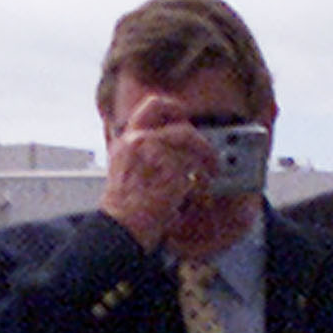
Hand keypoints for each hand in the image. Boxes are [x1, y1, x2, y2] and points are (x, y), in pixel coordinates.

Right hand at [97, 91, 220, 251]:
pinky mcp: (170, 169)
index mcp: (127, 140)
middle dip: (197, 135)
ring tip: (210, 172)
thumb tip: (175, 150)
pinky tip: (202, 187)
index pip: (152, 105)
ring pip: (191, 142)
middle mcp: (139, 140)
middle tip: (206, 148)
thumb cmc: (125, 208)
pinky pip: (196, 165)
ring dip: (206, 157)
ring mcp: (155, 152)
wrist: (121, 227)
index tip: (183, 117)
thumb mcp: (125, 170)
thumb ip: (145, 154)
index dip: (173, 107)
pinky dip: (203, 177)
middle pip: (178, 121)